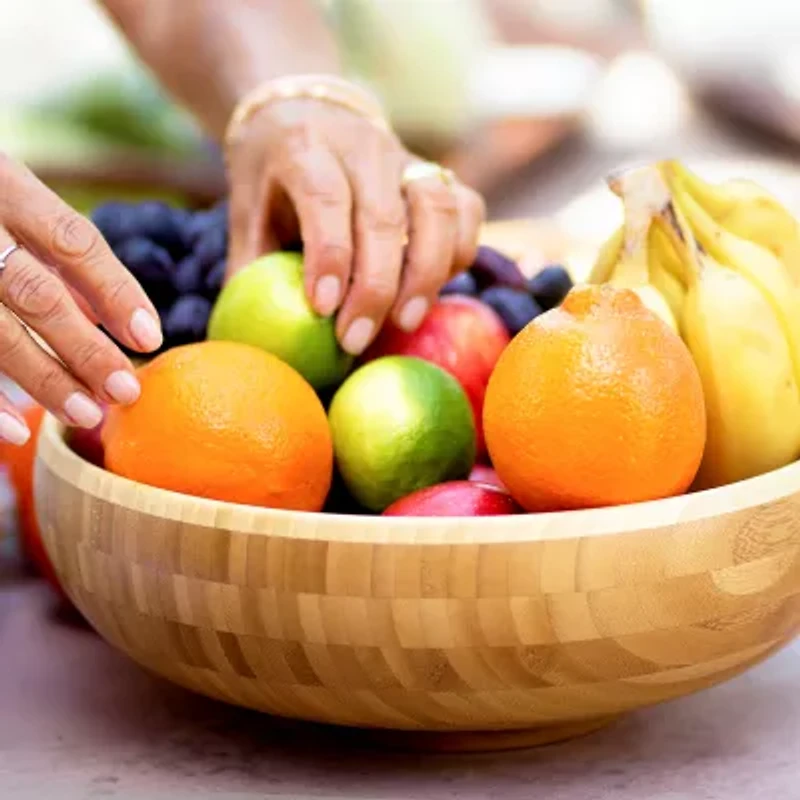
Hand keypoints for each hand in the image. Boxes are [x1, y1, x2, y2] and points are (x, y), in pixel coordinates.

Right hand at [0, 153, 162, 444]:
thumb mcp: (12, 203)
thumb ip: (57, 253)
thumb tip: (110, 314)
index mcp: (4, 184)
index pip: (74, 240)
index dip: (116, 291)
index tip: (149, 338)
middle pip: (36, 293)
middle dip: (86, 348)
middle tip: (126, 391)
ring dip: (44, 379)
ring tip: (87, 414)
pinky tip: (16, 430)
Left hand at [225, 97, 485, 354]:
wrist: (307, 112)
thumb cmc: (272, 176)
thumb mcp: (245, 211)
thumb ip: (249, 266)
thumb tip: (251, 338)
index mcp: (304, 147)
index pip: (325, 196)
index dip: (329, 254)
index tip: (322, 308)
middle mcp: (362, 146)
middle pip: (384, 216)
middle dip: (374, 287)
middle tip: (355, 340)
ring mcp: (406, 157)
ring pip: (436, 208)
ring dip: (427, 273)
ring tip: (404, 322)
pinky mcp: (435, 172)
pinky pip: (466, 208)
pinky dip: (460, 251)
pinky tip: (435, 287)